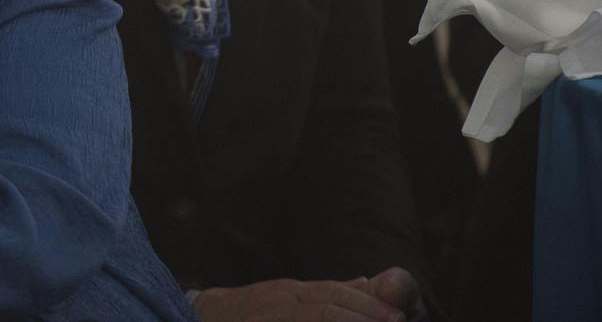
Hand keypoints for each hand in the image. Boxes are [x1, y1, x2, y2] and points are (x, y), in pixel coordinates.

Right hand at [193, 272, 416, 321]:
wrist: (204, 317)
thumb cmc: (251, 314)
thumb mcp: (288, 299)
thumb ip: (325, 295)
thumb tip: (364, 283)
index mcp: (292, 293)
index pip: (333, 291)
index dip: (367, 302)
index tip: (398, 315)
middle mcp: (280, 300)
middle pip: (325, 301)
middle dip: (364, 311)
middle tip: (397, 321)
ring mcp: (268, 314)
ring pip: (313, 314)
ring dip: (345, 319)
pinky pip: (297, 321)